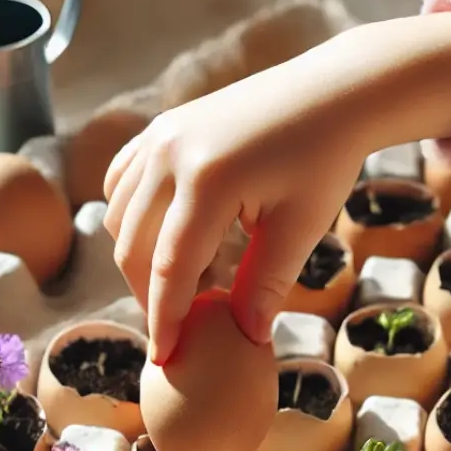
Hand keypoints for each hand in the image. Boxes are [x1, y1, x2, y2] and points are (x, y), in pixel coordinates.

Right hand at [102, 13, 450, 362]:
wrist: (330, 93)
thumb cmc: (324, 160)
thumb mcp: (299, 229)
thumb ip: (264, 287)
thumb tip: (245, 339)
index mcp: (207, 181)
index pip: (171, 269)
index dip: (164, 320)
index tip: (165, 358)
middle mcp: (170, 156)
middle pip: (134, 248)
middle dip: (150, 293)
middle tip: (182, 322)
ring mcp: (158, 137)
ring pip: (120, 219)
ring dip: (140, 258)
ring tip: (186, 280)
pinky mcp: (158, 129)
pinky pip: (121, 184)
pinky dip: (132, 218)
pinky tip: (165, 236)